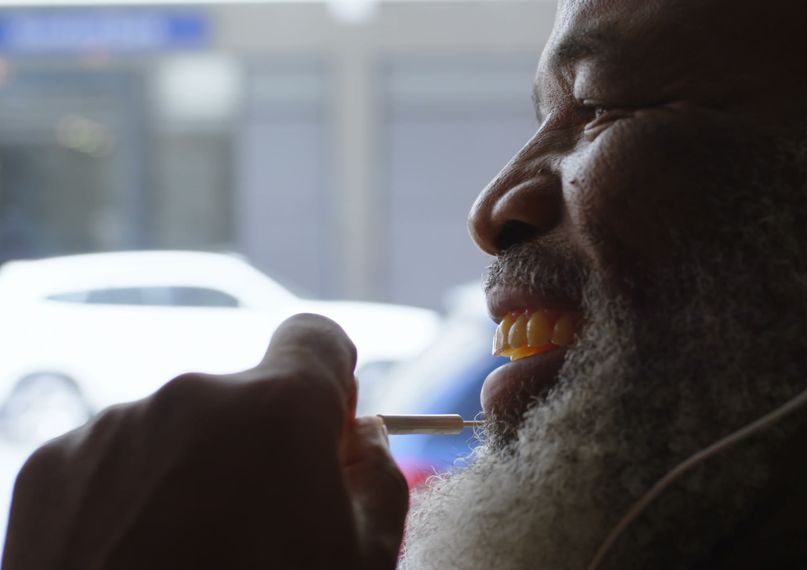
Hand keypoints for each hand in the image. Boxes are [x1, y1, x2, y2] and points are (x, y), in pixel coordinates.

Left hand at [2, 314, 408, 569]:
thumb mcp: (363, 561)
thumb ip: (381, 478)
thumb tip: (364, 437)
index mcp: (280, 408)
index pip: (317, 338)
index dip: (331, 381)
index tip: (324, 432)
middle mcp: (194, 396)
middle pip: (247, 395)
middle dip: (261, 445)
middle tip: (260, 528)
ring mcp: (115, 427)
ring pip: (180, 429)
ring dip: (194, 473)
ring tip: (190, 554)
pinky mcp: (51, 465)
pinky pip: (116, 460)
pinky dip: (133, 497)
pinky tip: (138, 557)